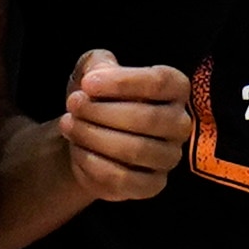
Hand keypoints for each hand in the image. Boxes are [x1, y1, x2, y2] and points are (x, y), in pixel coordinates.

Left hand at [51, 49, 194, 204]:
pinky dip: (94, 164)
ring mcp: (169, 157)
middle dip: (102, 111)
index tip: (87, 83)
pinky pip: (125, 180)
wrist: (88, 135)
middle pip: (148, 118)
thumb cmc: (98, 97)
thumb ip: (97, 63)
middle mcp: (179, 123)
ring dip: (94, 136)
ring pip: (135, 150)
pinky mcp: (152, 185)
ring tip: (69, 125)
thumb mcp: (94, 70)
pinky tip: (78, 151)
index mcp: (175, 89)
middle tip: (72, 104)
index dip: (122, 82)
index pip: (159, 82)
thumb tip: (99, 75)